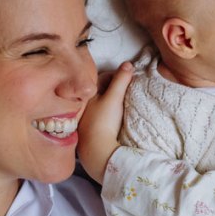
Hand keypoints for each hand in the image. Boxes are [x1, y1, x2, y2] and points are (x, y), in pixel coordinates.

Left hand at [77, 62, 133, 182]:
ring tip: (125, 102)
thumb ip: (121, 80)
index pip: (103, 78)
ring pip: (102, 104)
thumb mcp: (114, 98)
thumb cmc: (103, 122)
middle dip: (114, 87)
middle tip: (129, 88)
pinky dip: (110, 113)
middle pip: (102, 91)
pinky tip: (117, 118)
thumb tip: (129, 64)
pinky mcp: (92, 132)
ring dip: (112, 101)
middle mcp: (85, 106)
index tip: (129, 77)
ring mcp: (88, 120)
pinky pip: (103, 116)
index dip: (117, 75)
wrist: (98, 152)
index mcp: (87, 95)